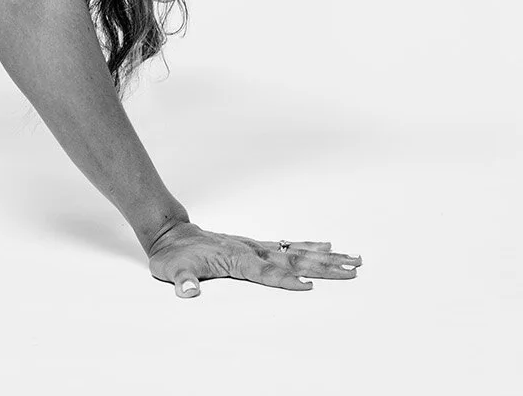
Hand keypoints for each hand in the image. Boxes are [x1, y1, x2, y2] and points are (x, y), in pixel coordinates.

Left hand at [145, 220, 361, 297]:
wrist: (170, 233)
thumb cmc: (172, 256)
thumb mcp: (171, 270)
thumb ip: (182, 280)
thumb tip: (187, 290)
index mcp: (236, 260)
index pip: (266, 273)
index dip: (286, 281)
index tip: (310, 287)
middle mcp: (251, 251)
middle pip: (293, 261)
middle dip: (323, 268)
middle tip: (352, 271)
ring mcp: (256, 247)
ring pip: (297, 253)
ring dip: (325, 258)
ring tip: (352, 259)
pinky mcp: (256, 246)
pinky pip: (288, 246)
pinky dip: (308, 247)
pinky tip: (326, 248)